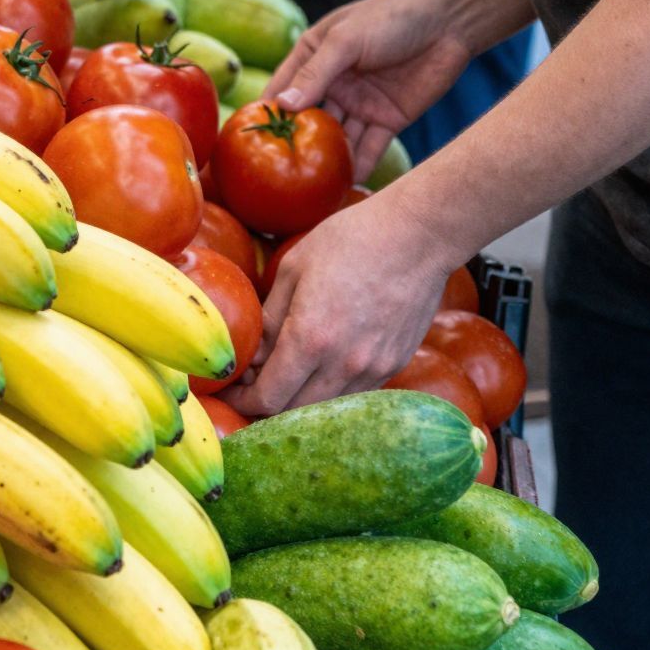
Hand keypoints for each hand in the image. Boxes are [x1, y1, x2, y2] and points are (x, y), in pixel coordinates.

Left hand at [228, 188, 455, 415]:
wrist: (419, 236)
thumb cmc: (351, 240)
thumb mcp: (293, 270)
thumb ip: (268, 319)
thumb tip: (252, 355)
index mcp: (310, 338)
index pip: (268, 398)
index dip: (243, 401)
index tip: (230, 392)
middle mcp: (343, 363)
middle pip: (294, 412)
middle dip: (266, 405)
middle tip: (252, 384)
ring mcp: (373, 368)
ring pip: (326, 408)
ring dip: (299, 401)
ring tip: (285, 375)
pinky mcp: (394, 364)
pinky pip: (353, 393)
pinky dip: (330, 390)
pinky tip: (320, 367)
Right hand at [264, 0, 475, 179]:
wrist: (452, 21)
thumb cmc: (393, 17)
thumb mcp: (347, 40)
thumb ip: (316, 73)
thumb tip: (282, 106)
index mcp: (313, 57)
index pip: (282, 90)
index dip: (265, 114)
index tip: (247, 142)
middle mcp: (332, 83)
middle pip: (307, 120)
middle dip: (293, 145)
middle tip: (276, 174)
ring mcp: (359, 103)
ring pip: (336, 138)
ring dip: (325, 160)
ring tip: (309, 188)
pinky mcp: (387, 119)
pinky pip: (369, 147)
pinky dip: (358, 166)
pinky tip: (345, 186)